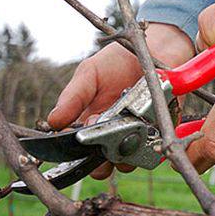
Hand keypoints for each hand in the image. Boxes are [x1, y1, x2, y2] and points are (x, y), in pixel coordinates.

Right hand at [48, 23, 193, 178]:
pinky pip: (156, 151)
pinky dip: (152, 142)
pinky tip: (151, 122)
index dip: (77, 153)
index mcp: (90, 125)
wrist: (155, 49)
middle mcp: (113, 136)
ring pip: (129, 163)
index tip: (79, 140)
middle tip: (106, 137)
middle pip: (103, 166)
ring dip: (127, 152)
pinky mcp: (161, 133)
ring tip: (130, 126)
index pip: (79, 154)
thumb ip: (73, 97)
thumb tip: (53, 121)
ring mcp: (137, 137)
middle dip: (102, 160)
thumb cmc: (118, 62)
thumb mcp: (89, 73)